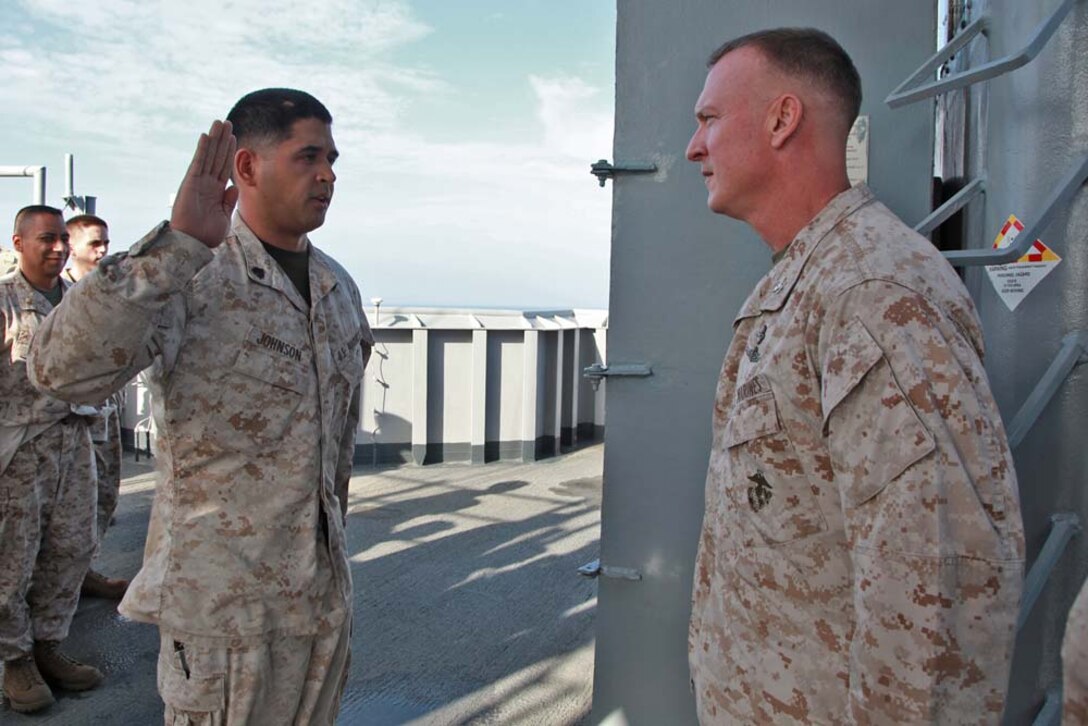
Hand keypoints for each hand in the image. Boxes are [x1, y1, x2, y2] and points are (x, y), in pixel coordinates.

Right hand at [170, 120, 238, 248]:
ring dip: (214, 139)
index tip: (234, 138)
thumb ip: (229, 201)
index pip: (224, 167)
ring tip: (219, 123)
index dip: (229, 152)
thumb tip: (234, 186)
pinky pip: (198, 163)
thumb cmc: (207, 234)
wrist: (194, 243)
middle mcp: (207, 183)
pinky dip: (202, 149)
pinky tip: (206, 136)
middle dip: (222, 140)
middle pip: (217, 156)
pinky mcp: (190, 183)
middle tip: (227, 122)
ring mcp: (199, 182)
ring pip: (208, 155)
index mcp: (216, 191)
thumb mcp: (224, 216)